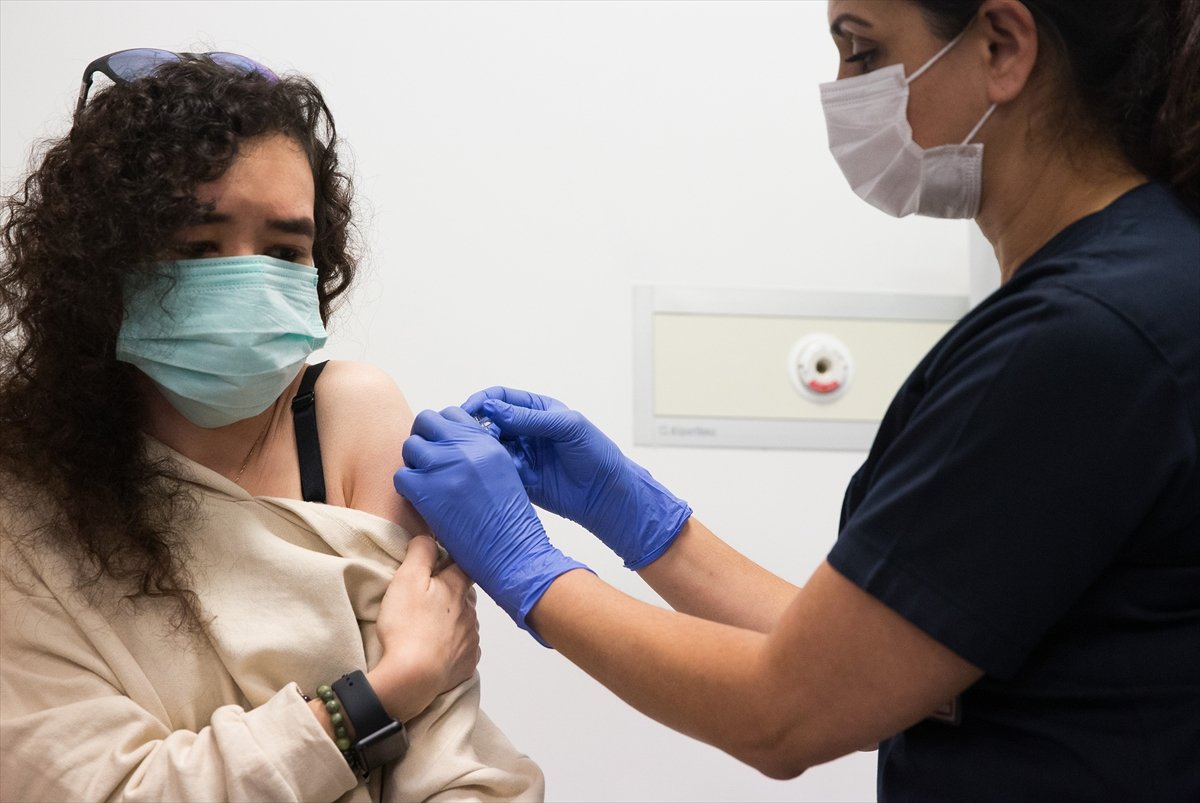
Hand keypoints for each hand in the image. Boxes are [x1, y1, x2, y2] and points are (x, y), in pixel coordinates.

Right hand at [368, 535, 478, 721]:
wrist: (413, 676)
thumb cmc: (407, 625)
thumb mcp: (407, 578)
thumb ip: (421, 552)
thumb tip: (429, 536)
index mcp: (457, 588)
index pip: (464, 565)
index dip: (456, 560)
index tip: (446, 560)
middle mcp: (470, 612)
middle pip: (465, 594)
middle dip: (452, 592)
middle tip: (431, 596)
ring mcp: (471, 638)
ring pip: (466, 621)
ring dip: (453, 620)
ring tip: (430, 626)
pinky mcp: (467, 663)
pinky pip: (464, 649)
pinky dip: (453, 646)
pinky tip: (438, 649)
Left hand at [393, 407, 588, 643]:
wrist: (512, 551)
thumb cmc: (510, 521)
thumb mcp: (503, 472)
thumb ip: (478, 454)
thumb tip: (452, 449)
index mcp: (486, 441)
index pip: (451, 414)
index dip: (442, 430)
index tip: (442, 447)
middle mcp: (466, 447)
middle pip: (426, 421)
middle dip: (423, 438)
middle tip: (426, 461)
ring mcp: (445, 467)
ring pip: (410, 446)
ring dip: (413, 463)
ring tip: (424, 483)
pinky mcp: (428, 491)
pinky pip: (401, 476)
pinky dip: (406, 488)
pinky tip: (420, 500)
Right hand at [462, 387, 691, 568]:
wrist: (606, 494)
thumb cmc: (594, 452)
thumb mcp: (566, 427)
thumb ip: (529, 418)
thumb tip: (492, 409)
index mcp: (536, 409)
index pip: (499, 397)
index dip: (481, 401)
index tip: (467, 410)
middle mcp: (524, 430)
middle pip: (488, 422)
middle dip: (477, 427)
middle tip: (475, 437)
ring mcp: (519, 454)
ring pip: (488, 447)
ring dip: (483, 450)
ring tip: (487, 456)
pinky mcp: (517, 478)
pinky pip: (496, 471)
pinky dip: (491, 470)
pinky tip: (495, 474)